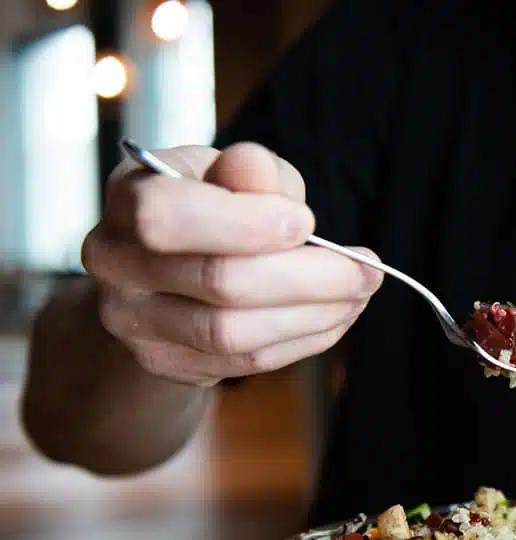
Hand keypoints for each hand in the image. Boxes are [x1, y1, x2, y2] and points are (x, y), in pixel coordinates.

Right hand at [82, 142, 382, 386]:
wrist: (165, 269)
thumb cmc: (210, 205)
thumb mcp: (229, 170)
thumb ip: (249, 170)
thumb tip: (255, 169)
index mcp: (129, 199)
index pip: (168, 217)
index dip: (246, 223)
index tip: (306, 222)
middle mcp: (117, 264)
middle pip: (220, 283)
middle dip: (310, 278)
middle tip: (367, 268)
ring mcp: (136, 323)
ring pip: (235, 335)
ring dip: (315, 315)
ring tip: (360, 294)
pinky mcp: (168, 363)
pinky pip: (246, 363)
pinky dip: (303, 340)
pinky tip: (335, 317)